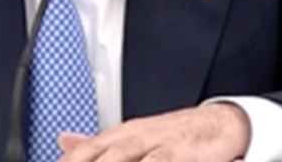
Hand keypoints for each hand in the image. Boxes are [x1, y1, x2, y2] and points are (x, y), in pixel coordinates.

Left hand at [57, 103, 249, 161]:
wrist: (218, 124)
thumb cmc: (172, 137)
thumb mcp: (131, 137)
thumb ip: (96, 143)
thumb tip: (63, 141)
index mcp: (119, 136)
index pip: (84, 150)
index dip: (69, 160)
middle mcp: (132, 137)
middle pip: (98, 152)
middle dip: (79, 161)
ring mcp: (154, 143)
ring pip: (121, 156)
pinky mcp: (177, 152)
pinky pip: (157, 161)